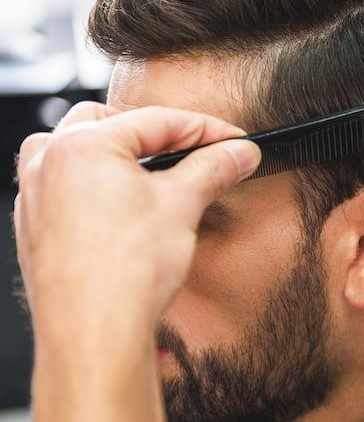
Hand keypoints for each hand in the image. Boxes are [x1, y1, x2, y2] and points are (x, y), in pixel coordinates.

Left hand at [13, 102, 259, 420]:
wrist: (94, 333)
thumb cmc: (126, 271)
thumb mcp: (183, 206)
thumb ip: (214, 168)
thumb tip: (240, 152)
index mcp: (83, 145)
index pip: (157, 119)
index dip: (206, 129)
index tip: (234, 141)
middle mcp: (49, 162)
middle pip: (107, 122)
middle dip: (154, 133)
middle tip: (192, 151)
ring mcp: (34, 196)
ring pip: (72, 149)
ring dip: (112, 151)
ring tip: (148, 171)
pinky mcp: (34, 227)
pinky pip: (60, 185)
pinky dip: (91, 183)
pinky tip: (121, 206)